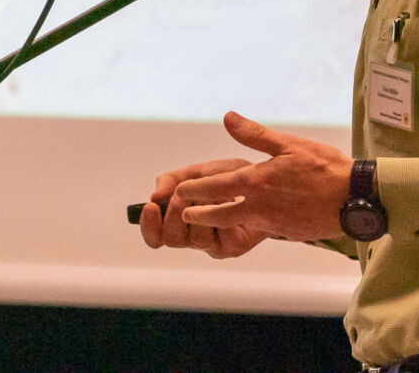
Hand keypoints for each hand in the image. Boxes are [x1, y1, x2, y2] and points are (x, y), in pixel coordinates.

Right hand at [139, 158, 269, 258]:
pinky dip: (221, 217)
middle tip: (187, 193)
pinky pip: (219, 239)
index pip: (155, 236)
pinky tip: (230, 203)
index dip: (148, 226)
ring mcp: (214, 244)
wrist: (269, 182)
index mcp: (181, 220)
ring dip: (202, 210)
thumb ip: (173, 179)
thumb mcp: (199, 170)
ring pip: (194, 239)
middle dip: (176, 212)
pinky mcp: (233, 248)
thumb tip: (154, 195)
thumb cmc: (232, 177)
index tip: (151, 206)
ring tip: (215, 193)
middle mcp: (194, 236)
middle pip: (172, 239)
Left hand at [176, 111, 352, 242]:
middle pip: (218, 215)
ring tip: (206, 218)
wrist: (355, 199)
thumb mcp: (289, 144)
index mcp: (257, 181)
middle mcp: (259, 205)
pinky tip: (246, 219)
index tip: (179, 191)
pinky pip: (260, 228)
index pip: (215, 188)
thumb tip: (228, 118)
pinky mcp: (286, 232)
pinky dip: (247, 225)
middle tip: (183, 214)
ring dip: (218, 221)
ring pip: (236, 224)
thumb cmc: (324, 168)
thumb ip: (255, 135)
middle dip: (198, 214)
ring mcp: (272, 222)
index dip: (194, 190)